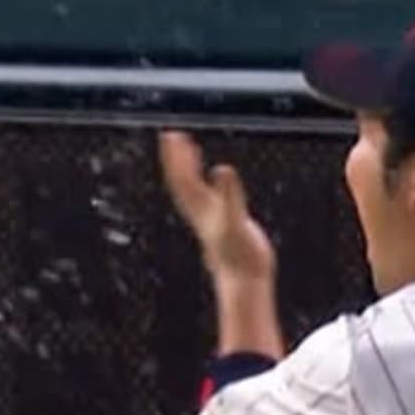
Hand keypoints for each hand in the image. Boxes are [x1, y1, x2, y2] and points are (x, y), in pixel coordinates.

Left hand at [158, 131, 276, 283]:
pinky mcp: (223, 221)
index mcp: (200, 207)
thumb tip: (222, 169)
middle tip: (172, 135)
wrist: (244, 279)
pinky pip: (210, 196)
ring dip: (189, 167)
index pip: (182, 177)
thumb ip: (229, 194)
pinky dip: (210, 182)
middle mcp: (200, 210)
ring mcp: (210, 216)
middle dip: (177, 157)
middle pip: (182, 179)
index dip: (175, 156)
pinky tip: (216, 177)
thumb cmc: (238, 254)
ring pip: (193, 187)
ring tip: (188, 149)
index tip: (170, 135)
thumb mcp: (235, 219)